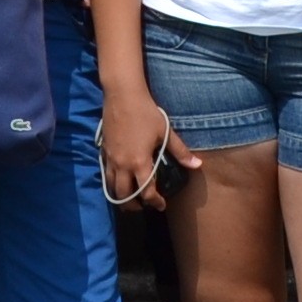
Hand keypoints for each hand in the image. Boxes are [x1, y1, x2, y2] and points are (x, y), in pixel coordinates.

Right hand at [97, 80, 187, 207]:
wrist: (122, 95)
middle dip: (134, 206)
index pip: (146, 192)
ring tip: (130, 198)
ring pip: (111, 188)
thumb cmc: (146, 112)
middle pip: (124, 196)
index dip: (155, 202)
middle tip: (144, 206)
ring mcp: (110, 159)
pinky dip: (112, 183)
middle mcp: (122, 165)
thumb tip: (198, 165)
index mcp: (139, 163)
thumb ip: (180, 151)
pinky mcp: (103, 151)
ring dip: (120, 197)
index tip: (162, 205)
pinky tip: (119, 180)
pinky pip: (105, 174)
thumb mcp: (165, 132)